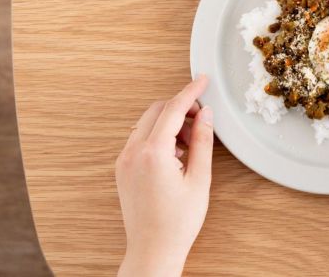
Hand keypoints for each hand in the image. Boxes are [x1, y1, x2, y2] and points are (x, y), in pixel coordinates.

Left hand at [115, 76, 213, 276]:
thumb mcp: (199, 178)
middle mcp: (132, 153)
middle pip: (157, 111)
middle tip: (203, 119)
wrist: (153, 250)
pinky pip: (140, 139)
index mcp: (153, 153)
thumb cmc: (178, 221)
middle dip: (181, 108)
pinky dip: (159, 135)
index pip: (173, 109)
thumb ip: (202, 141)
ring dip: (170, 122)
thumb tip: (206, 115)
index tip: (203, 80)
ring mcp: (124, 161)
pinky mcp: (123, 169)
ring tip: (190, 143)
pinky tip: (176, 153)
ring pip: (147, 123)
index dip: (191, 91)